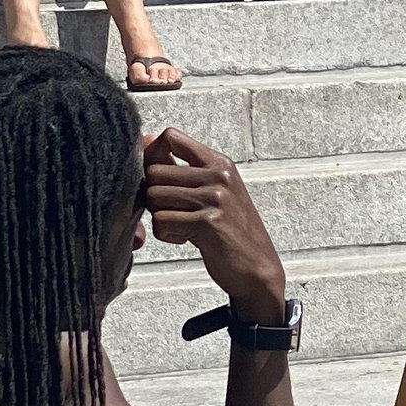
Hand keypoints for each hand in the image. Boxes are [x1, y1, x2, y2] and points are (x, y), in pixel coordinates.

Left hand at [143, 128, 287, 318]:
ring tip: (181, 226)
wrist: (258, 268)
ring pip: (153, 196)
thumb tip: (147, 138)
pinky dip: (167, 235)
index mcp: (220, 163)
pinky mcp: (207, 223)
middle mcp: (218, 175)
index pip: (171, 137)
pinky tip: (185, 239)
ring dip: (159, 217)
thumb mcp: (215, 191)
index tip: (159, 178)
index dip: (153, 154)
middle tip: (172, 211)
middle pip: (154, 171)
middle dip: (153, 195)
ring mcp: (215, 198)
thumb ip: (182, 167)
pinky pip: (162, 221)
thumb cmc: (233, 230)